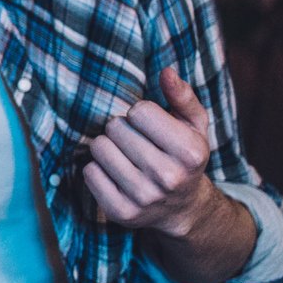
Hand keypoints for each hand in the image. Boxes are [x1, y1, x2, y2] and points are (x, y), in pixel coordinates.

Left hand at [81, 67, 226, 238]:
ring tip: (124, 155)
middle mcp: (169, 177)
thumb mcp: (194, 126)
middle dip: (122, 129)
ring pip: (99, 148)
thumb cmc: (184, 157)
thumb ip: (182, 96)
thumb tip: (166, 71)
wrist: (182, 208)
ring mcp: (143, 197)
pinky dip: (97, 169)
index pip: (140, 111)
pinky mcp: (120, 211)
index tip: (149, 126)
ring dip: (107, 147)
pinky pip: (89, 173)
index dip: (141, 114)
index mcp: (190, 152)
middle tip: (135, 142)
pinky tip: (115, 174)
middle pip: (116, 128)